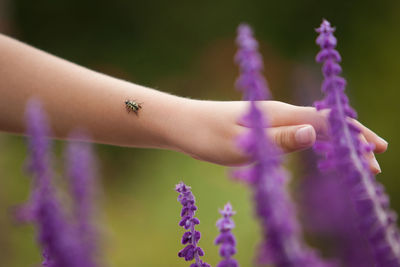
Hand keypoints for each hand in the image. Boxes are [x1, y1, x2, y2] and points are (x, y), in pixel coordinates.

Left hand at [172, 100, 386, 173]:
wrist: (182, 124)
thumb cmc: (207, 136)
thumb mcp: (242, 143)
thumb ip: (279, 139)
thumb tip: (316, 133)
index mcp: (279, 115)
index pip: (327, 123)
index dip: (354, 138)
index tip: (376, 154)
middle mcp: (279, 113)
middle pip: (326, 123)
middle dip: (353, 140)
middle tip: (376, 160)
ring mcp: (270, 118)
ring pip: (313, 126)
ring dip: (338, 142)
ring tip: (357, 157)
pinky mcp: (262, 126)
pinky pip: (297, 131)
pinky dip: (317, 140)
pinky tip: (321, 147)